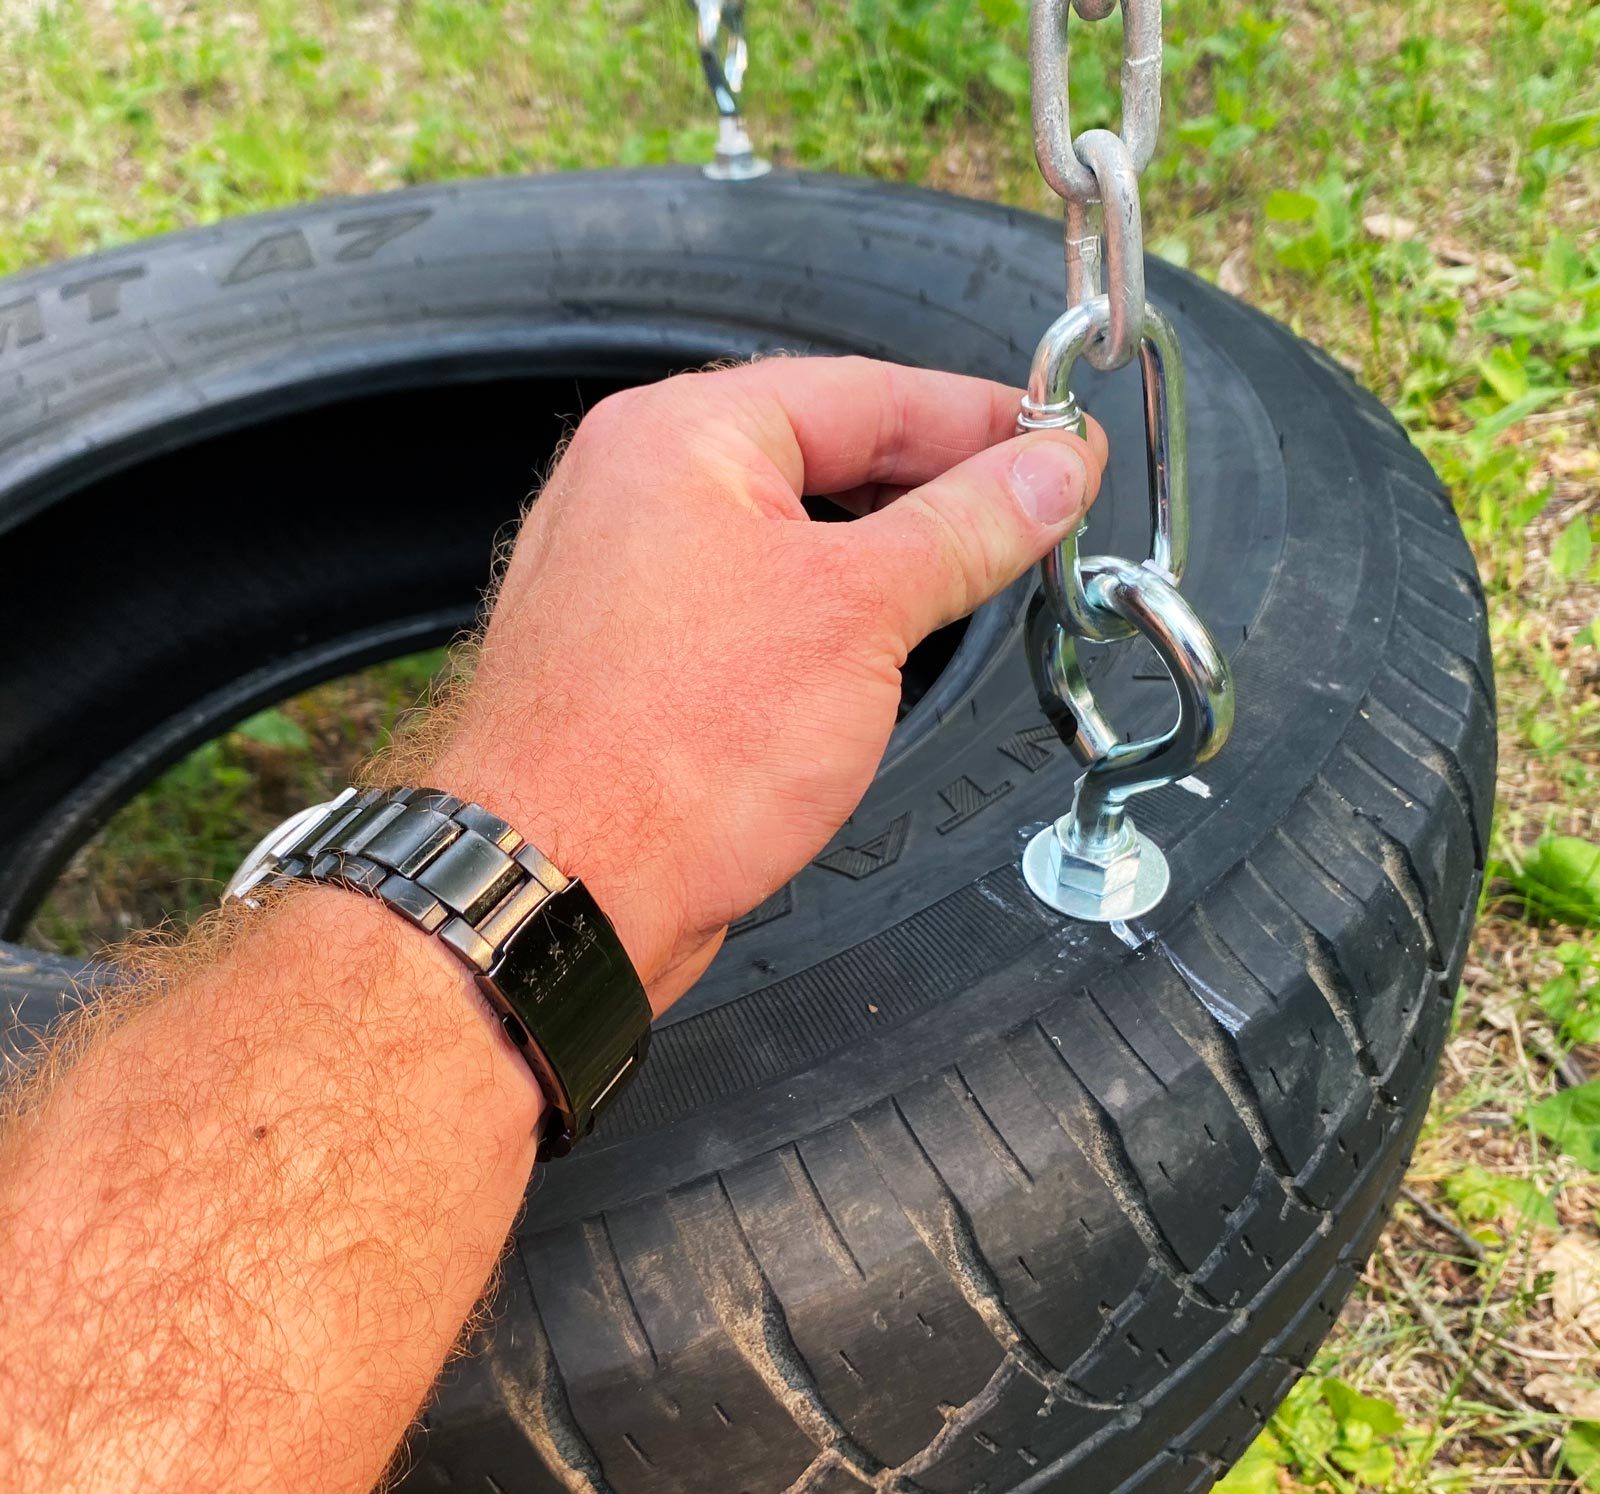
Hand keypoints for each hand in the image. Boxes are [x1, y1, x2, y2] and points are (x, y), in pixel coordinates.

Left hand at [422, 357, 1105, 1008]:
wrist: (559, 887)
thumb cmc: (663, 753)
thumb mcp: (857, 614)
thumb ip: (964, 529)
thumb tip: (1046, 473)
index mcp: (680, 438)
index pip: (865, 392)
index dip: (978, 419)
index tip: (1058, 446)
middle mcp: (642, 492)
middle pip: (826, 458)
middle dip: (939, 489)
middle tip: (1036, 513)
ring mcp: (633, 578)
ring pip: (792, 540)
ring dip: (887, 559)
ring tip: (975, 580)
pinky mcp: (639, 660)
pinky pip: (757, 607)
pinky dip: (828, 617)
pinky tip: (879, 651)